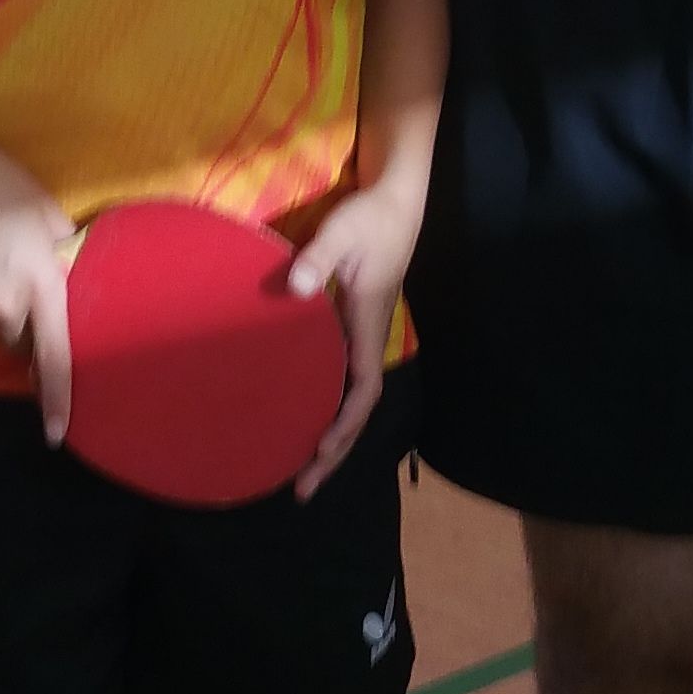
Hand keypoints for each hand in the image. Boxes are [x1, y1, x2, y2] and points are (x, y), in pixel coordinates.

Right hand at [0, 128, 79, 437]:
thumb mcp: (45, 211)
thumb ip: (59, 251)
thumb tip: (62, 269)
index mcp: (40, 282)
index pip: (53, 355)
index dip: (57, 399)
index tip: (56, 435)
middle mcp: (3, 304)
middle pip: (17, 335)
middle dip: (21, 317)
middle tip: (15, 273)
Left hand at [282, 177, 424, 496]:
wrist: (394, 203)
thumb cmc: (368, 218)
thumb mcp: (341, 231)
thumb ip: (318, 257)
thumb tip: (298, 288)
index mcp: (367, 325)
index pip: (362, 390)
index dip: (344, 425)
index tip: (320, 452)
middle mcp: (368, 339)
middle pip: (356, 410)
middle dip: (333, 452)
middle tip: (301, 490)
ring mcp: (362, 336)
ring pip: (350, 400)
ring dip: (330, 437)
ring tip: (300, 471)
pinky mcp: (352, 326)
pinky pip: (342, 381)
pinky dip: (327, 409)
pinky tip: (305, 419)